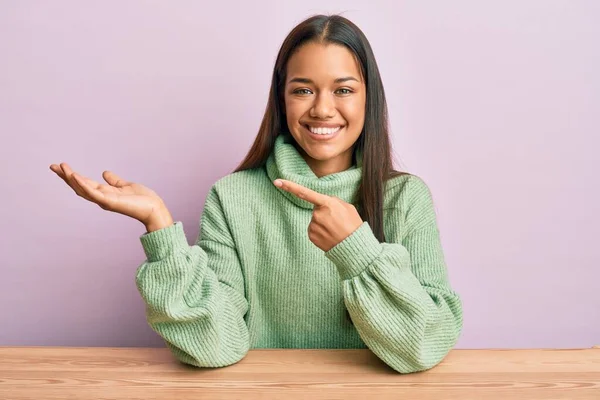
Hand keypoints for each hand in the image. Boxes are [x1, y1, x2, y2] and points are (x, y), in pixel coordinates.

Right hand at [50, 162, 171, 227]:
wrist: (154, 208)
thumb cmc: (142, 199)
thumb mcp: (125, 185)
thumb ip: (114, 181)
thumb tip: (105, 173)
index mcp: (105, 193)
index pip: (85, 183)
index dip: (72, 175)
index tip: (61, 166)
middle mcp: (101, 198)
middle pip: (79, 186)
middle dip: (66, 177)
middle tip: (53, 166)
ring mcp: (104, 200)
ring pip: (83, 189)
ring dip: (71, 179)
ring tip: (61, 168)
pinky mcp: (109, 202)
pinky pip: (93, 193)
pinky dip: (83, 184)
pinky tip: (75, 176)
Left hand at [273, 179, 362, 251]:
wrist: (353, 247)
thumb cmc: (353, 225)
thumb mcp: (347, 207)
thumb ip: (333, 201)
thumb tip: (323, 202)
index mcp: (328, 203)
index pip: (305, 193)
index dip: (290, 186)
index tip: (277, 181)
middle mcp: (317, 214)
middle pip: (316, 209)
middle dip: (325, 212)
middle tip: (337, 221)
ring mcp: (313, 226)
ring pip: (315, 219)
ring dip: (323, 223)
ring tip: (335, 229)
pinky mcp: (311, 235)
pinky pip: (313, 229)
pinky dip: (320, 231)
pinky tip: (330, 235)